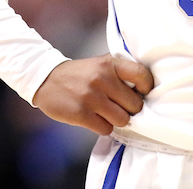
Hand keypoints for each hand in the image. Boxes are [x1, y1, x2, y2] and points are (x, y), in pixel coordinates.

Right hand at [32, 55, 154, 134]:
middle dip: (130, 109)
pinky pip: (106, 129)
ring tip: (106, 112)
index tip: (141, 92)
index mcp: (109, 63)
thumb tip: (144, 93)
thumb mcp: (100, 64)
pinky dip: (103, 127)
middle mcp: (102, 78)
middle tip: (119, 106)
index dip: (147, 87)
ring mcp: (91, 97)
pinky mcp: (80, 113)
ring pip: (122, 120)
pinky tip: (94, 118)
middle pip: (135, 105)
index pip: (142, 75)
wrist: (46, 79)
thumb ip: (120, 73)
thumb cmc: (80, 74)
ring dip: (116, 120)